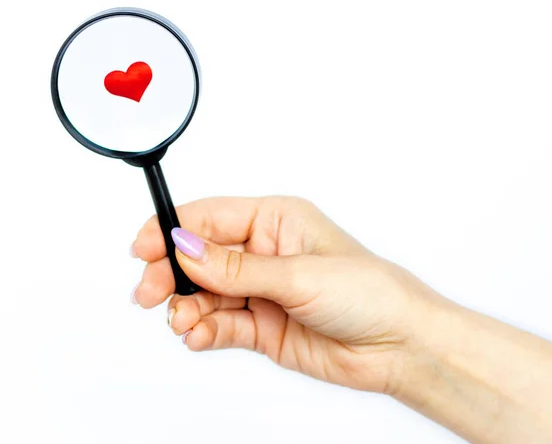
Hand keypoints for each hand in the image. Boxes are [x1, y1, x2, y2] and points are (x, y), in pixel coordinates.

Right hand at [131, 196, 448, 394]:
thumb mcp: (298, 274)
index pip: (210, 217)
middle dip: (171, 274)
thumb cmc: (369, 292)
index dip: (171, 229)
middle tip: (151, 292)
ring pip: (205, 294)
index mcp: (276, 221)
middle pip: (199, 257)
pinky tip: (199, 336)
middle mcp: (264, 253)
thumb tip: (185, 248)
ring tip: (185, 321)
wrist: (398, 344)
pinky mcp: (261, 325)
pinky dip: (204, 331)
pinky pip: (220, 324)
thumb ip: (236, 268)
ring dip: (187, 307)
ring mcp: (261, 290)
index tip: (144, 247)